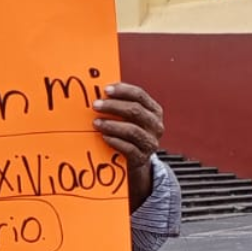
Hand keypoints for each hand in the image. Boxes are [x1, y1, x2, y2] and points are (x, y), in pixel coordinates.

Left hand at [92, 82, 163, 210]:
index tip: (106, 90)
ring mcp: (151, 142)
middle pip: (135, 111)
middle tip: (95, 106)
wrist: (137, 160)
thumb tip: (100, 92)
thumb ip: (121, 105)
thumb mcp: (130, 118)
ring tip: (96, 123)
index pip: (140, 95)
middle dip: (113, 106)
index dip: (123, 91)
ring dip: (112, 125)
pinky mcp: (142, 157)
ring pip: (132, 130)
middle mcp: (156, 125)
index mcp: (154, 111)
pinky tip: (104, 137)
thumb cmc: (129, 133)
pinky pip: (129, 148)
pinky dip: (114, 141)